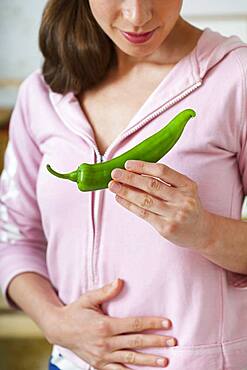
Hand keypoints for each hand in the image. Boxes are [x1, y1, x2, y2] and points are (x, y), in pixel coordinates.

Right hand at [45, 279, 176, 368]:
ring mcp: (103, 356)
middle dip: (156, 343)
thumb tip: (120, 281)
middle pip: (136, 342)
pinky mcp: (99, 364)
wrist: (59, 329)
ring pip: (130, 359)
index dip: (152, 323)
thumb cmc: (76, 311)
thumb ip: (105, 291)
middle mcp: (106, 342)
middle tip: (173, 342)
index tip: (167, 323)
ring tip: (165, 361)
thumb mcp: (88, 298)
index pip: (134, 324)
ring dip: (148, 361)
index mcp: (105, 325)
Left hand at [108, 160, 211, 249]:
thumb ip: (165, 181)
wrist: (202, 232)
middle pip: (152, 185)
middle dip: (130, 178)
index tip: (127, 164)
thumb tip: (133, 172)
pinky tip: (119, 198)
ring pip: (145, 200)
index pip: (162, 171)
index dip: (143, 166)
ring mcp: (175, 214)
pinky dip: (129, 205)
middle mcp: (183, 199)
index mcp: (188, 185)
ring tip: (113, 186)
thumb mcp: (184, 190)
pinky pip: (144, 214)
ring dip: (126, 191)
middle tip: (114, 173)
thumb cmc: (187, 206)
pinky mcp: (166, 228)